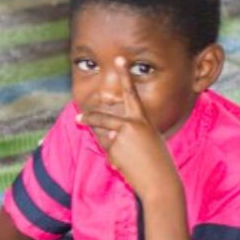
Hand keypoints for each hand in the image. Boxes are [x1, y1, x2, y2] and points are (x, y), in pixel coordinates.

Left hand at [76, 58, 179, 202]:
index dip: (125, 75)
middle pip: (102, 116)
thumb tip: (108, 133)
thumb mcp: (148, 140)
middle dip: (89, 116)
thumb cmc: (157, 161)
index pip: (132, 93)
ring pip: (101, 135)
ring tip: (114, 151)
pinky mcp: (114, 148)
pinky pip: (106, 149)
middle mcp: (132, 124)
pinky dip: (112, 157)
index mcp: (143, 119)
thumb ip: (130, 132)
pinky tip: (124, 165)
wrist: (160, 180)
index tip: (119, 59)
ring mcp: (121, 136)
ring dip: (102, 143)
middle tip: (79, 117)